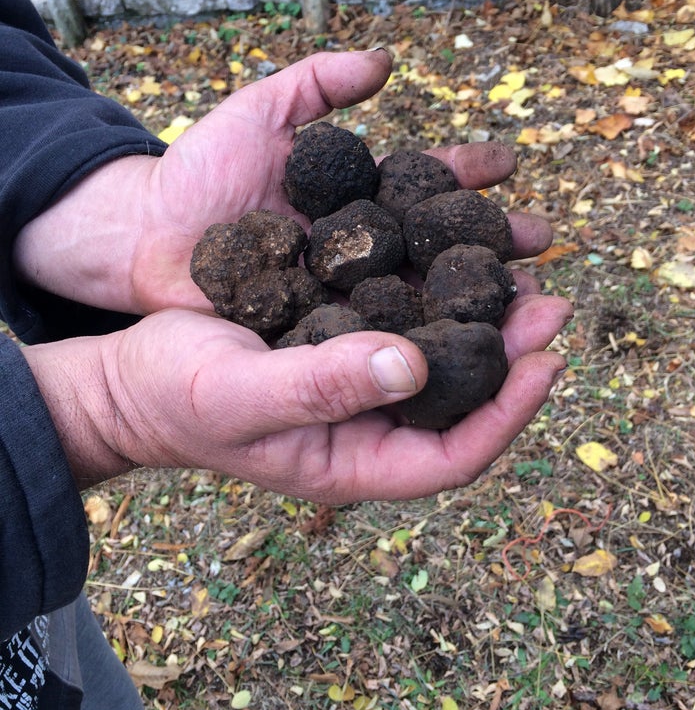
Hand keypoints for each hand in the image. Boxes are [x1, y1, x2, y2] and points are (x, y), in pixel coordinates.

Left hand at [14, 49, 552, 314]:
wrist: (140, 240)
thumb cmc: (194, 176)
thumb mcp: (256, 117)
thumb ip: (315, 86)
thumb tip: (385, 61)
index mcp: (353, 203)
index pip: (424, 186)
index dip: (465, 176)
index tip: (508, 164)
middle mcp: (358, 254)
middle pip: (439, 248)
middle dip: (492, 242)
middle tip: (539, 241)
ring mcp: (342, 301)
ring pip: (422, 302)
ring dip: (475, 300)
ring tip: (523, 296)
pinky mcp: (320, 341)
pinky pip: (378, 346)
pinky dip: (421, 348)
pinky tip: (458, 349)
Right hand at [24, 290, 570, 501]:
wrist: (131, 374)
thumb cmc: (171, 396)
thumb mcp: (235, 392)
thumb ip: (317, 388)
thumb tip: (413, 367)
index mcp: (350, 462)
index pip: (452, 456)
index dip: (508, 412)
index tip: (547, 359)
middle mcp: (366, 427)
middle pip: (461, 405)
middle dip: (511, 358)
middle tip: (548, 301)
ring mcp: (357, 385)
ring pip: (440, 359)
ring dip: (481, 319)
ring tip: (518, 270)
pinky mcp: (342, 342)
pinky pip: (403, 320)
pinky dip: (433, 290)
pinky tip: (450, 247)